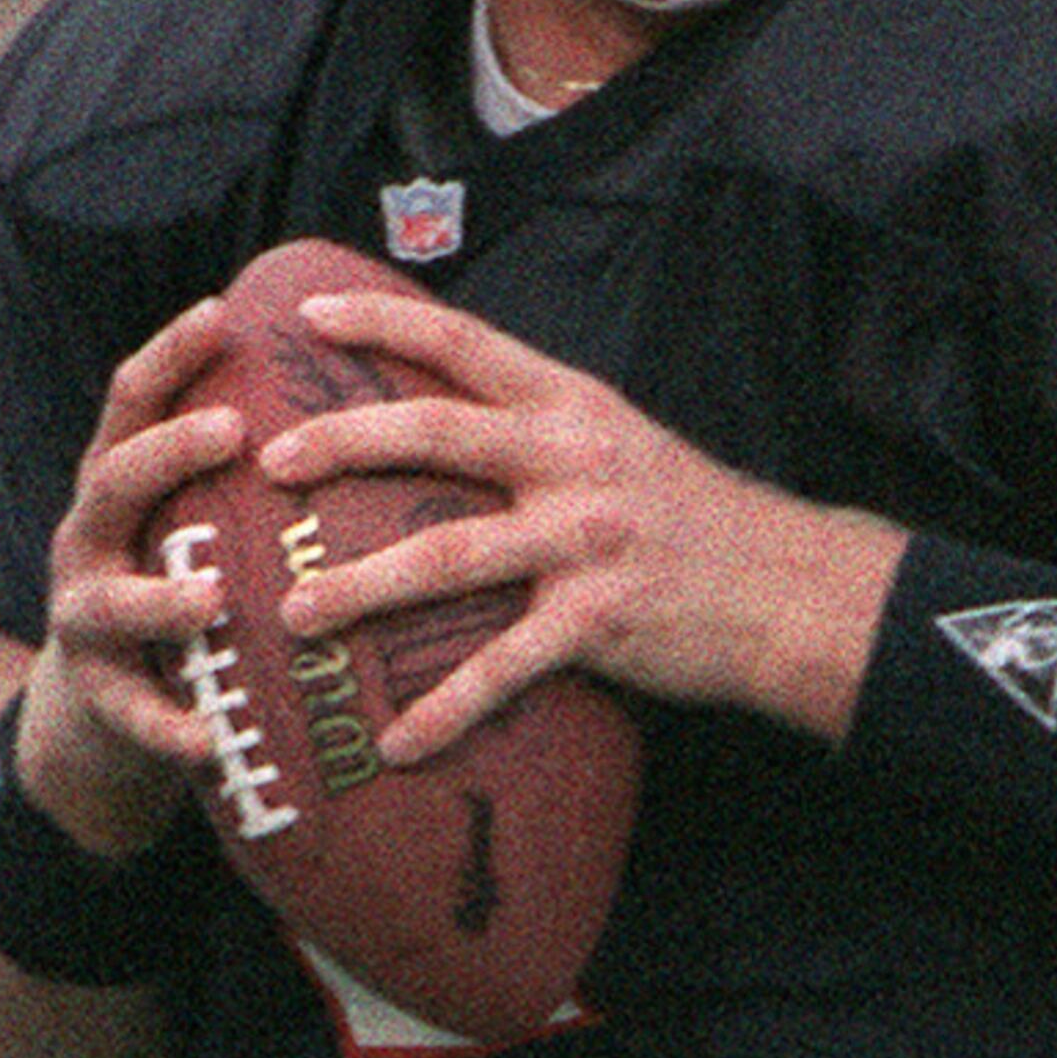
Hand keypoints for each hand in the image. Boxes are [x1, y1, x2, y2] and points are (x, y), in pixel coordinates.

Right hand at [12, 295, 249, 855]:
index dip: (172, 352)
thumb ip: (249, 466)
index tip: (223, 310)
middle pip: (115, 477)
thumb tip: (370, 388)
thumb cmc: (183, 585)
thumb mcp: (200, 516)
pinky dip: (169, 727)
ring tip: (211, 597)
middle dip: (169, 452)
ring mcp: (84, 615)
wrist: (102, 710)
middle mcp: (91, 535)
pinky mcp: (98, 697)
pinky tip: (209, 739)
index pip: (136, 399)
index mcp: (123, 480)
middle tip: (233, 431)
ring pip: (110, 600)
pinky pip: (131, 714)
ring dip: (160, 599)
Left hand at [264, 291, 905, 763]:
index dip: (380, 322)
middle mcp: (573, 459)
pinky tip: (398, 741)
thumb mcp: (617, 441)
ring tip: (293, 611)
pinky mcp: (598, 619)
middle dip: (343, 443)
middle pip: (435, 434)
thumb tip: (437, 421)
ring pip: (448, 554)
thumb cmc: (689, 517)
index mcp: (569, 404)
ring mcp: (585, 539)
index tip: (303, 315)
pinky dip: (446, 708)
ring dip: (362, 587)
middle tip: (268, 463)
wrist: (788, 589)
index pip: (461, 343)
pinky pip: (503, 666)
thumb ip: (536, 428)